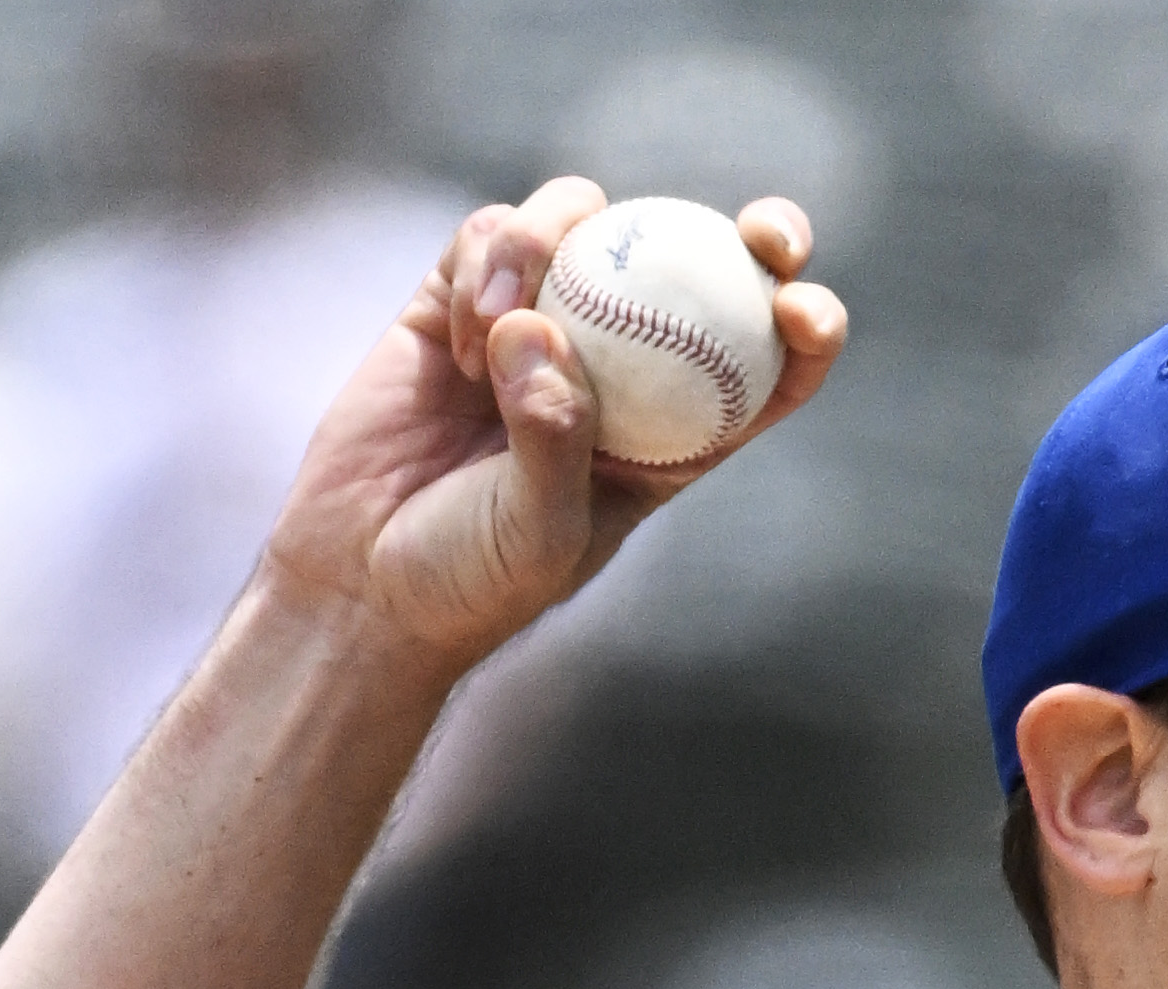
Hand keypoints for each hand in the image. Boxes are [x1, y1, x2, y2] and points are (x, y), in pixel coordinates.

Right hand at [261, 180, 848, 671]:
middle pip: (706, 269)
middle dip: (754, 236)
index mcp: (674, 433)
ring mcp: (542, 319)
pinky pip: (492, 235)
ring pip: (590, 225)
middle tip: (758, 234)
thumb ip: (553, 438)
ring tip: (494, 328)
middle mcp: (621, 364)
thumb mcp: (542, 532)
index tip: (801, 308)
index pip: (765, 367)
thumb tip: (543, 332)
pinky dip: (483, 262)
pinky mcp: (461, 297)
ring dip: (553, 247)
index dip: (806, 325)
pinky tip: (458, 333)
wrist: (361, 583)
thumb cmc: (471, 581)